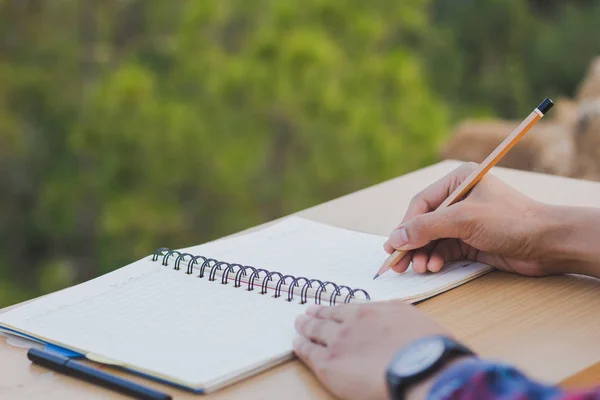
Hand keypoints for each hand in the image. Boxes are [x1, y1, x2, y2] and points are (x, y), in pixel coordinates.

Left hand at [293, 301, 456, 399]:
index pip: (345, 308)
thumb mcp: (411, 318)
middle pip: (327, 317)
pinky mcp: (329, 363)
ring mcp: (338, 341)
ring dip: (305, 327)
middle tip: (306, 313)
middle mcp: (352, 322)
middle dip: (315, 314)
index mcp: (372, 311)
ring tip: (299, 325)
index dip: (333, 309)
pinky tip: (297, 343)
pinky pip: (308, 352)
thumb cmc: (426, 349)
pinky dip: (300, 345)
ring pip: (315, 331)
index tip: (327, 308)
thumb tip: (387, 317)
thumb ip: (392, 315)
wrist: (421, 368)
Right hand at [383, 162, 555, 276]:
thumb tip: (395, 238)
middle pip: (424, 222)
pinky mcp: (470, 241)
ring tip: (419, 267)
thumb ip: (427, 228)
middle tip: (398, 263)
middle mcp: (459, 199)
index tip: (393, 245)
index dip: (405, 225)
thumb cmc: (510, 221)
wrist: (548, 244)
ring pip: (432, 239)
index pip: (421, 203)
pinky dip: (436, 259)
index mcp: (458, 181)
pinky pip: (444, 250)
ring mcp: (464, 221)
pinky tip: (433, 266)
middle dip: (412, 243)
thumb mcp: (464, 220)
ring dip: (423, 254)